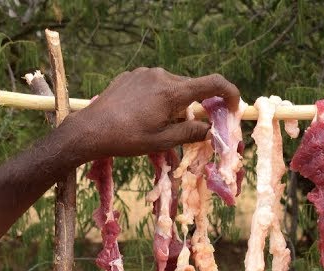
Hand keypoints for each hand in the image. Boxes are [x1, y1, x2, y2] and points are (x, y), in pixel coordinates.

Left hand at [70, 68, 239, 158]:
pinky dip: (158, 100)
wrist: (90, 129)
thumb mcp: (162, 142)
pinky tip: (143, 116)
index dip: (229, 93)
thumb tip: (209, 129)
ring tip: (158, 126)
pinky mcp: (132, 76)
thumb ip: (190, 133)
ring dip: (175, 106)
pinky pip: (154, 86)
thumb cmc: (126, 139)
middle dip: (195, 108)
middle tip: (187, 130)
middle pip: (191, 89)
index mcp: (172, 91)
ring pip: (172, 88)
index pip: (213, 83)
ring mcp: (144, 73)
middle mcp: (161, 76)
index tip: (233, 107)